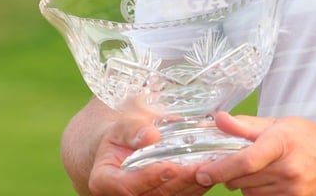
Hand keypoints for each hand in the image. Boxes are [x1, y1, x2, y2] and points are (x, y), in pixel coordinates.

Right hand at [84, 113, 207, 195]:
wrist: (119, 151)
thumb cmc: (119, 137)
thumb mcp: (121, 126)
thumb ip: (133, 130)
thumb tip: (150, 135)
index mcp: (104, 180)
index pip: (127, 186)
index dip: (149, 178)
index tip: (170, 167)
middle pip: (154, 195)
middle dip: (180, 181)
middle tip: (202, 166)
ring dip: (193, 185)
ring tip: (212, 167)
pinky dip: (196, 186)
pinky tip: (212, 170)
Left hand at [193, 112, 315, 195]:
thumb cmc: (309, 138)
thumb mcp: (280, 125)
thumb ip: (245, 126)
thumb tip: (218, 120)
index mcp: (282, 143)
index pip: (244, 161)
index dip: (218, 169)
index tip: (202, 172)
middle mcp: (288, 169)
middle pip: (240, 180)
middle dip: (231, 173)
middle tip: (240, 162)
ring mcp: (293, 190)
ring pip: (249, 193)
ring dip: (246, 184)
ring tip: (263, 170)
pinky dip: (259, 194)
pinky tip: (271, 183)